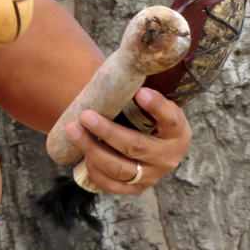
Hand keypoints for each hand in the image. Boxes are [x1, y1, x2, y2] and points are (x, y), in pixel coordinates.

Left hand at [64, 88, 191, 195]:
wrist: (154, 142)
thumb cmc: (147, 113)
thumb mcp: (151, 99)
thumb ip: (139, 87)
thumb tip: (125, 61)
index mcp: (177, 130)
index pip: (171, 119)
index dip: (156, 106)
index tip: (139, 92)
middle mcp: (168, 156)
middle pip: (135, 146)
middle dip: (107, 131)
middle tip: (85, 115)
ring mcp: (152, 176)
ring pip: (119, 168)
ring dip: (92, 149)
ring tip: (72, 130)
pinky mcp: (137, 188)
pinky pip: (113, 186)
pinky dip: (95, 170)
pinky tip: (82, 154)